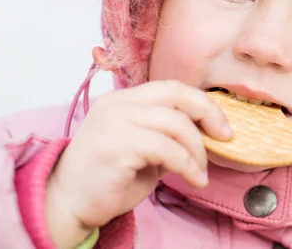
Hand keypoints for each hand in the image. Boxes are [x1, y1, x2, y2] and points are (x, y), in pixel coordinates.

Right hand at [45, 80, 231, 247]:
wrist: (67, 204)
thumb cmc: (108, 179)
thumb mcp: (143, 149)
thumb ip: (167, 135)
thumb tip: (205, 133)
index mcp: (125, 99)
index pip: (172, 88)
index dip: (202, 103)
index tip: (220, 125)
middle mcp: (119, 103)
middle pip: (177, 94)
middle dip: (208, 113)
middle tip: (225, 136)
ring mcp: (116, 121)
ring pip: (176, 123)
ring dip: (198, 150)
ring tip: (201, 171)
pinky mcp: (118, 144)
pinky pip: (167, 149)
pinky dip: (188, 165)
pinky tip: (194, 179)